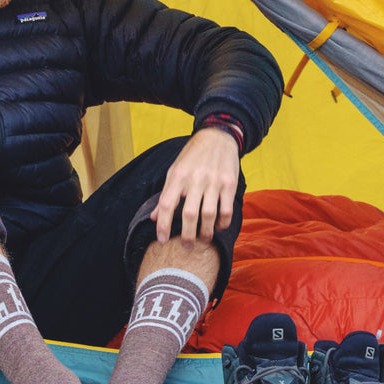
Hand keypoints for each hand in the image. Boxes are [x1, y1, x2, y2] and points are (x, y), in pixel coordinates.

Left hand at [150, 128, 240, 247]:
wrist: (217, 136)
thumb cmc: (192, 156)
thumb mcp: (174, 170)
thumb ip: (166, 194)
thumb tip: (154, 217)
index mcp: (178, 175)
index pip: (167, 204)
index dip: (162, 225)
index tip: (161, 240)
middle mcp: (195, 179)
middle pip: (189, 214)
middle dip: (186, 235)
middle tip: (186, 247)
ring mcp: (214, 181)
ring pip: (209, 214)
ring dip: (205, 233)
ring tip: (202, 240)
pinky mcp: (229, 183)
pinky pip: (226, 209)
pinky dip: (222, 223)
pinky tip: (217, 227)